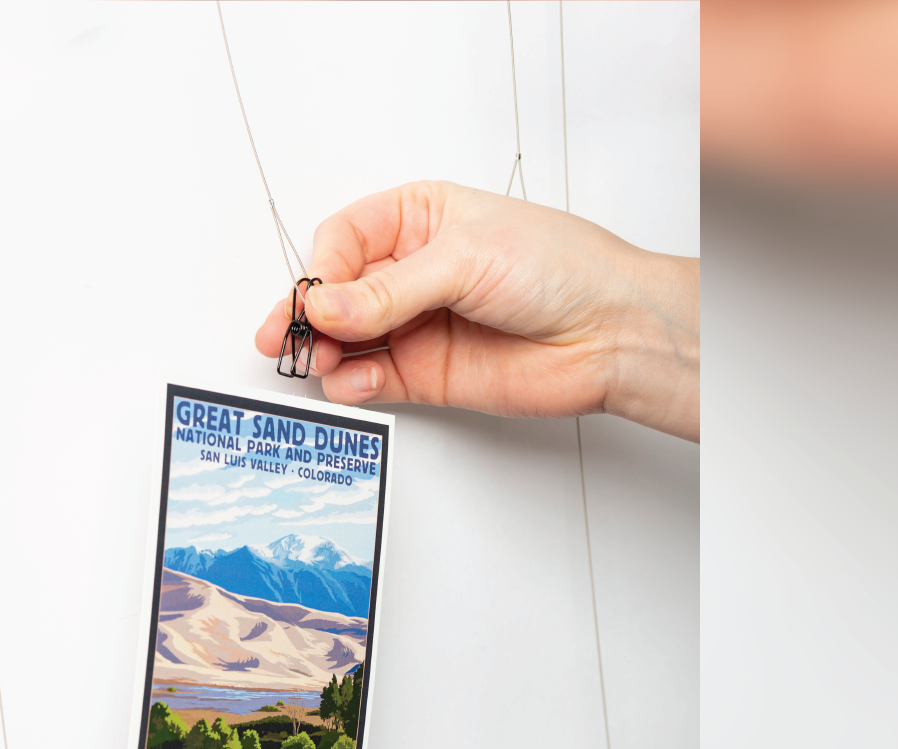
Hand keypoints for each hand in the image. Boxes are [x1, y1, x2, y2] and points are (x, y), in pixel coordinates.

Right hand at [252, 181, 699, 441]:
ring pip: (346, 339)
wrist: (611, 332)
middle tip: (286, 336)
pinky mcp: (426, 372)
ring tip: (324, 360)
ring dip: (326, 351)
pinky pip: (371, 378)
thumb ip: (390, 289)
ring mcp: (416, 323)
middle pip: (335, 292)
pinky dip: (353, 383)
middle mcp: (413, 270)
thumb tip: (327, 305)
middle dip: (307, 314)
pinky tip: (356, 379)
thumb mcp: (467, 257)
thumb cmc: (562, 269)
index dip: (323, 268)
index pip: (344, 239)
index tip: (318, 295)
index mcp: (420, 218)